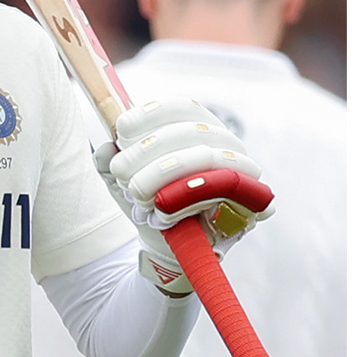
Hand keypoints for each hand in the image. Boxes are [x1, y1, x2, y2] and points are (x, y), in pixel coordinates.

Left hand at [96, 97, 271, 293]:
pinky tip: (163, 208)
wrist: (171, 249)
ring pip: (206, 156)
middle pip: (190, 131)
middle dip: (148, 150)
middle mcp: (225, 143)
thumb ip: (109, 161)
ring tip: (137, 192)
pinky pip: (225, 189)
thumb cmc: (150, 203)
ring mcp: (241, 170)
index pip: (181, 107)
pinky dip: (190, 196)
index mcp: (198, 127)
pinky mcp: (250, 201)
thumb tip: (106, 149)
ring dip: (164, 172)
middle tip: (121, 171)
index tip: (121, 129)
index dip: (151, 113)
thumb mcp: (122, 181)